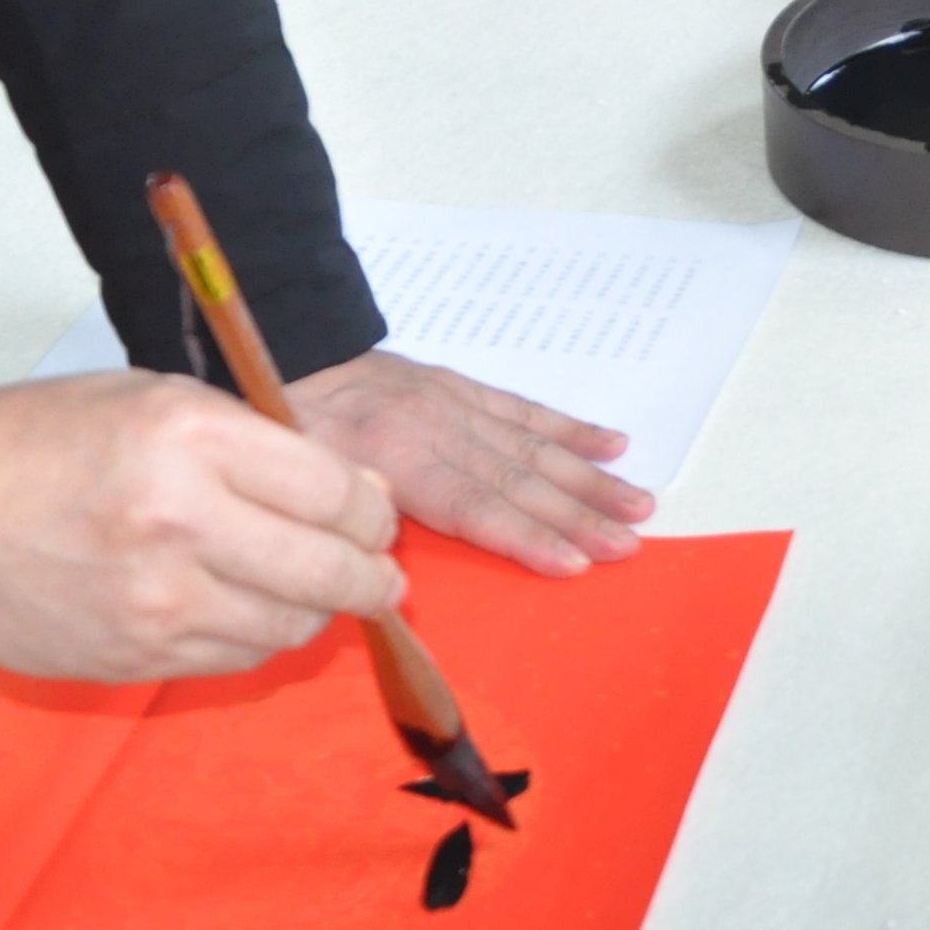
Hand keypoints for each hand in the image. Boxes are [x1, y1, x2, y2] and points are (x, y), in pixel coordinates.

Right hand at [0, 368, 404, 684]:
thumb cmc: (50, 439)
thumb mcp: (162, 400)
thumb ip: (261, 443)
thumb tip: (358, 495)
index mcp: (193, 440)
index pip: (333, 491)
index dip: (372, 510)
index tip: (376, 515)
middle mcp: (183, 525)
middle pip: (328, 572)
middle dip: (373, 577)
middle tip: (382, 575)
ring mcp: (157, 603)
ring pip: (289, 628)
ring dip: (317, 612)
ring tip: (315, 590)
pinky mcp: (133, 658)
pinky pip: (234, 659)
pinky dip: (258, 637)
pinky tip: (250, 610)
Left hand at [287, 348, 649, 577]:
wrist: (292, 352)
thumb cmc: (290, 429)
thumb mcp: (300, 485)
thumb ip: (352, 526)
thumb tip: (392, 577)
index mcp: (395, 457)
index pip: (473, 506)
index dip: (525, 537)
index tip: (573, 562)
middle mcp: (437, 428)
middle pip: (518, 480)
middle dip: (578, 517)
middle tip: (627, 546)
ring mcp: (456, 404)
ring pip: (533, 447)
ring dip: (589, 480)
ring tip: (638, 504)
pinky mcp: (463, 386)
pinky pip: (524, 410)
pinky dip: (570, 429)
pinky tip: (612, 445)